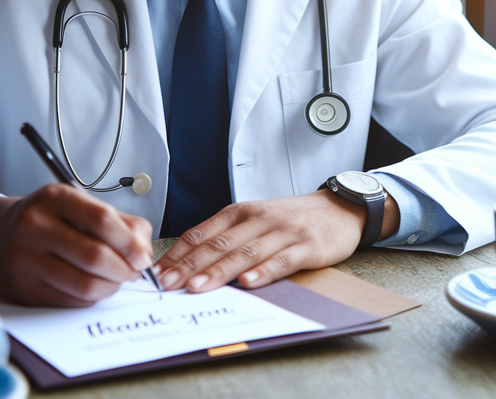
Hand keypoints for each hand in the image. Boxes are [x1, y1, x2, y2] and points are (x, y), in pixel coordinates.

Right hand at [0, 184, 153, 306]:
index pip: (102, 220)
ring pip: (84, 283)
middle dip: (124, 269)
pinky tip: (94, 286)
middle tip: (134, 272)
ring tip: (116, 280)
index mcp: (54, 198)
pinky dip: (92, 297)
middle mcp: (35, 226)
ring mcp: (25, 259)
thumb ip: (118, 221)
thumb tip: (145, 249)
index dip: (130, 243)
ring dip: (111, 287)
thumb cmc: (46, 219)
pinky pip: (71, 300)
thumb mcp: (78, 205)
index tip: (143, 256)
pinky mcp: (23, 288)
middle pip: (95, 256)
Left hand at [154, 189, 399, 292]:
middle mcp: (257, 219)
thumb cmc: (290, 219)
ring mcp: (282, 232)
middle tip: (167, 285)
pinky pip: (282, 260)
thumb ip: (227, 239)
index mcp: (239, 213)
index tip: (157, 273)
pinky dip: (264, 272)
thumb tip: (188, 265)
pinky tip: (248, 283)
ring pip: (245, 253)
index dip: (177, 254)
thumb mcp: (255, 220)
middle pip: (217, 244)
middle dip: (189, 266)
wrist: (338, 209)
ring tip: (197, 287)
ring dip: (218, 271)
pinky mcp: (306, 247)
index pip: (200, 233)